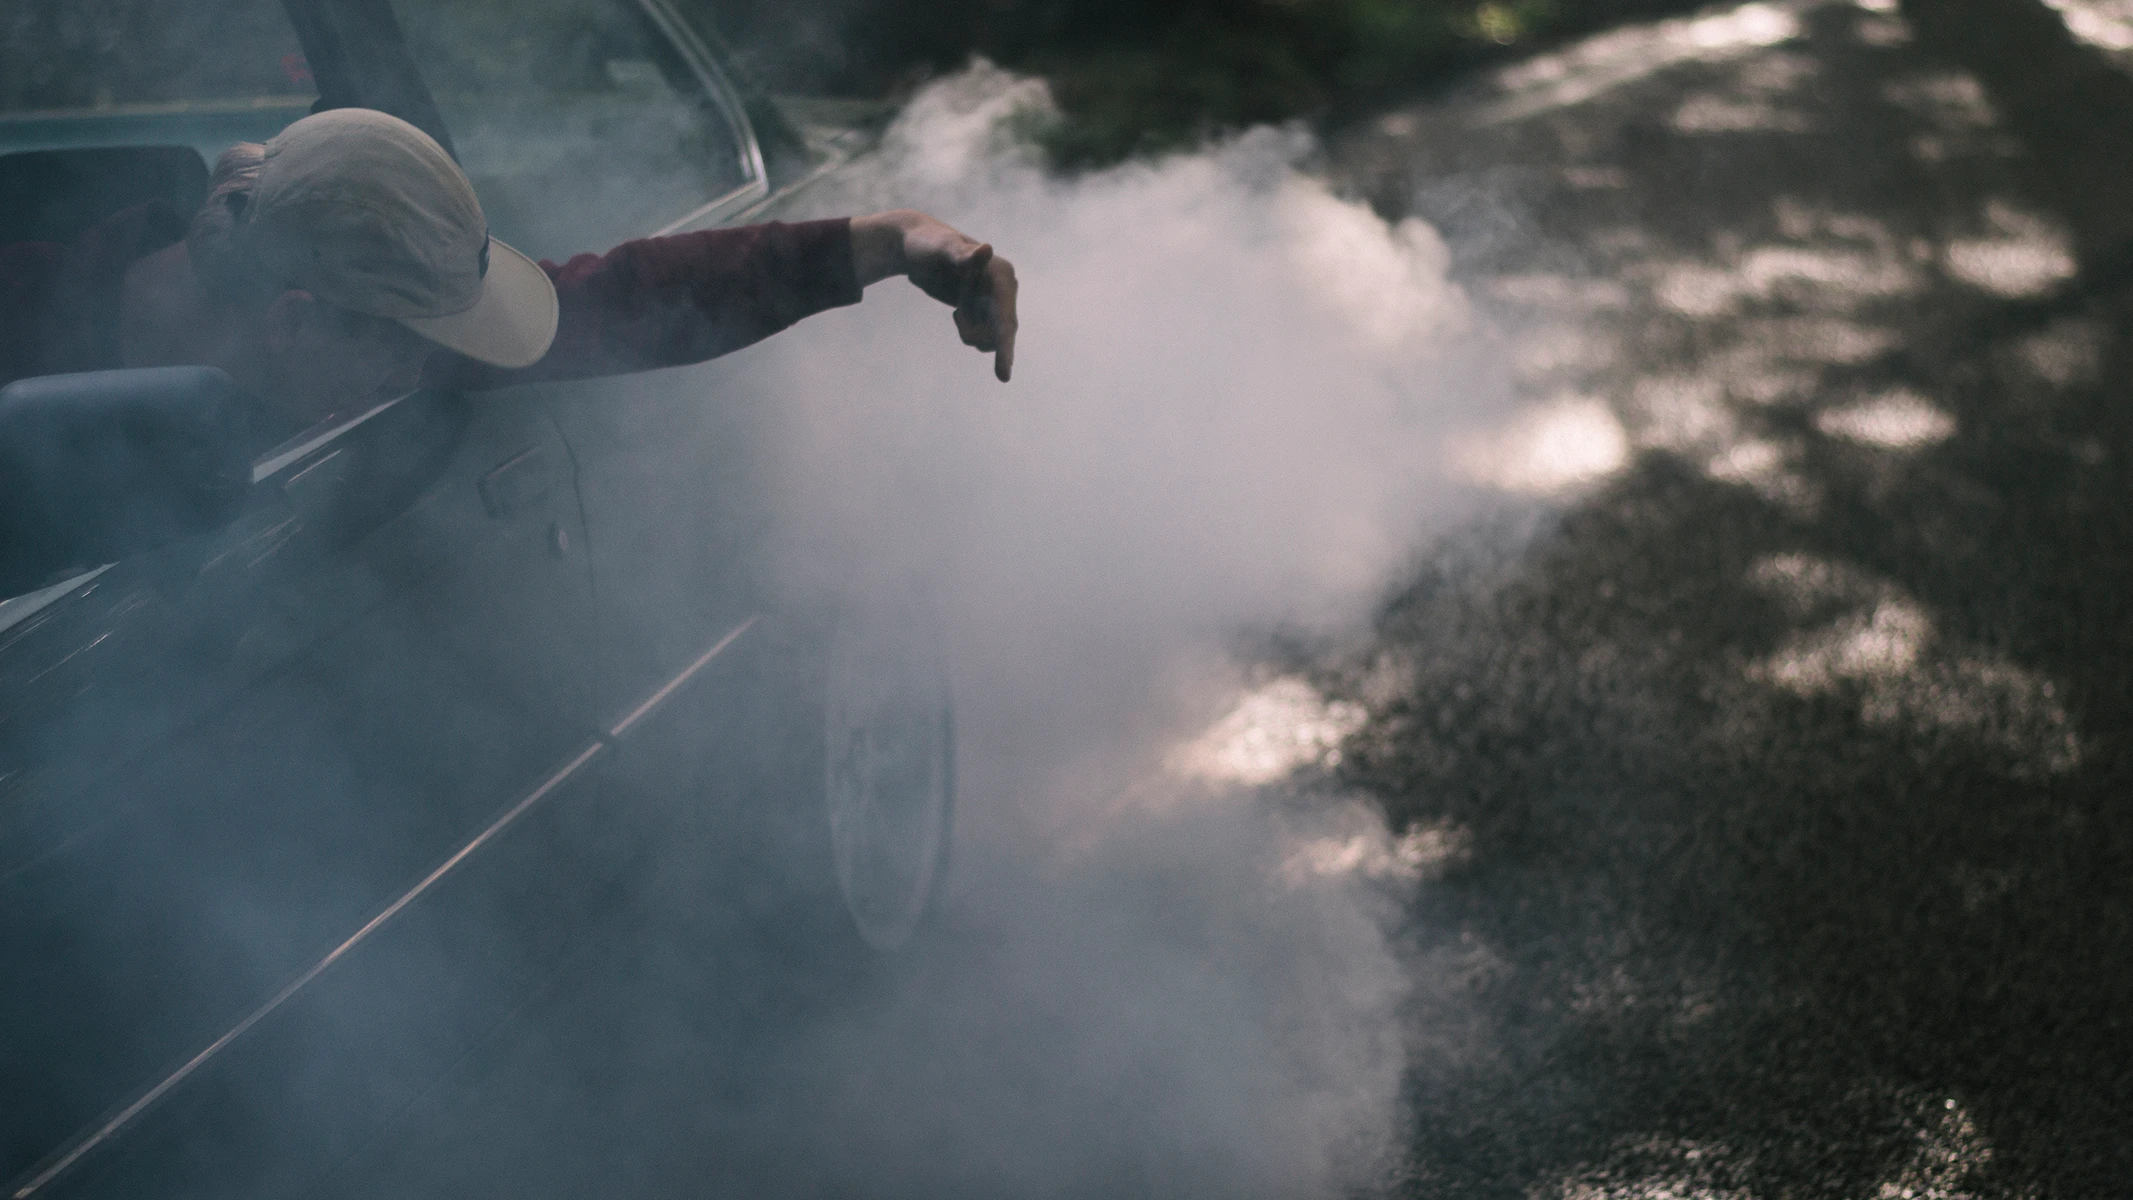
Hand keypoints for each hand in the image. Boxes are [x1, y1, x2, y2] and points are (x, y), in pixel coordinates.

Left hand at [851, 209, 1018, 381]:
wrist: (915, 246)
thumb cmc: (927, 243)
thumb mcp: (942, 247)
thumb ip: (963, 254)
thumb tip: (987, 248)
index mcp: (1001, 275)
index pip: (1006, 318)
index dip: (1005, 347)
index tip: (1003, 377)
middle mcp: (1005, 289)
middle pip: (1000, 333)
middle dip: (977, 332)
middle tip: (956, 314)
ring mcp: (996, 301)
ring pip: (991, 338)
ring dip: (970, 332)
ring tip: (956, 310)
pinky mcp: (985, 310)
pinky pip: (983, 336)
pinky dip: (968, 330)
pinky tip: (958, 311)